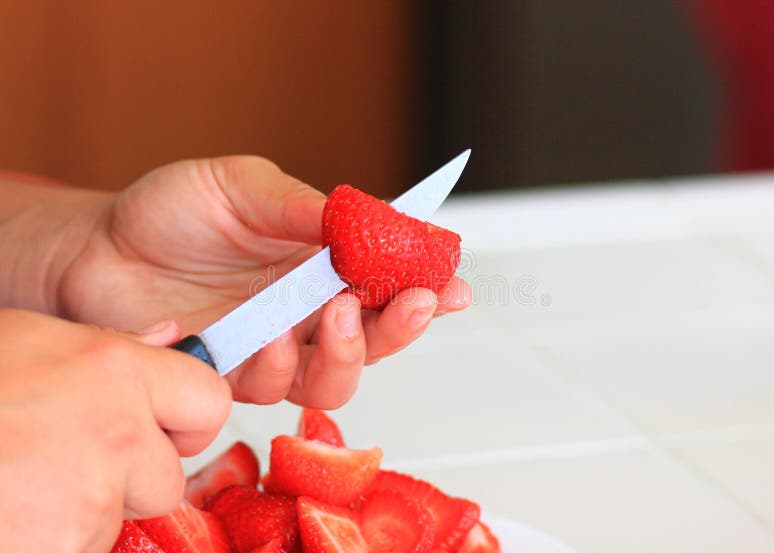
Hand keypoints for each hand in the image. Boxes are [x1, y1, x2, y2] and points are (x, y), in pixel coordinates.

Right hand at [0, 309, 230, 552]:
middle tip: (55, 464)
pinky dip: (53, 540)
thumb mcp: (24, 343)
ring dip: (79, 516)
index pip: (208, 400)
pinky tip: (12, 513)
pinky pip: (84, 549)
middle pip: (167, 477)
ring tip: (18, 486)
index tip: (160, 428)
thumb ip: (108, 348)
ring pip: (119, 522)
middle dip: (125, 481)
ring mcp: (89, 500)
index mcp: (111, 370)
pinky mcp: (64, 546)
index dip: (184, 420)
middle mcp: (114, 432)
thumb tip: (170, 339)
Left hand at [55, 157, 470, 405]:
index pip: (387, 279)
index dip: (426, 283)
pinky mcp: (234, 376)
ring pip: (333, 377)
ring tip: (332, 312)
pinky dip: (277, 365)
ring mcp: (272, 348)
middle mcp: (304, 311)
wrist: (97, 249)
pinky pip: (272, 389)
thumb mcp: (244, 187)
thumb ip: (305, 208)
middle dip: (402, 325)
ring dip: (347, 353)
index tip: (451, 281)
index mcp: (319, 262)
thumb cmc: (170, 213)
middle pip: (375, 338)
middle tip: (411, 302)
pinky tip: (263, 336)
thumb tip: (367, 215)